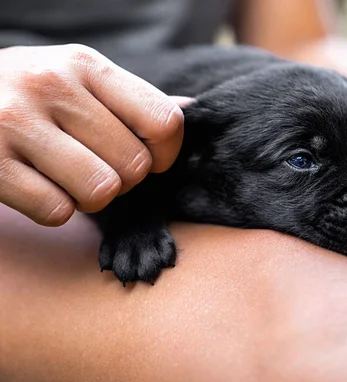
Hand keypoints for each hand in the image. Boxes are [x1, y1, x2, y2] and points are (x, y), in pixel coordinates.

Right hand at [0, 44, 193, 225]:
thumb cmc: (30, 93)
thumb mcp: (78, 78)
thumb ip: (131, 98)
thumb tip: (189, 107)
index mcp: (86, 65)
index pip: (164, 121)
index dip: (167, 154)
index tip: (149, 159)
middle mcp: (52, 86)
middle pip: (135, 165)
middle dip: (124, 179)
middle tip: (99, 168)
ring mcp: (16, 123)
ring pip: (101, 191)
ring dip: (91, 198)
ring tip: (69, 178)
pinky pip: (57, 211)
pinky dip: (54, 210)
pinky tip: (38, 186)